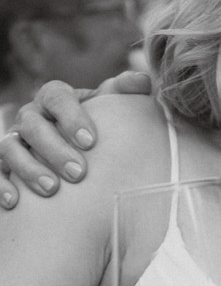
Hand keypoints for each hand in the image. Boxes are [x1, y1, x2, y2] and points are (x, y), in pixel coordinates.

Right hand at [0, 72, 152, 208]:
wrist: (77, 158)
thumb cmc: (94, 132)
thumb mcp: (108, 111)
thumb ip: (123, 95)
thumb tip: (142, 82)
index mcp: (55, 100)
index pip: (56, 96)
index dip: (71, 116)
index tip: (91, 142)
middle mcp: (31, 117)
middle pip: (32, 124)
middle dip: (54, 148)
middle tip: (79, 174)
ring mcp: (14, 141)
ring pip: (10, 148)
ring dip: (29, 168)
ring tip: (53, 190)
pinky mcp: (2, 166)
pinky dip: (2, 185)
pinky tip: (15, 203)